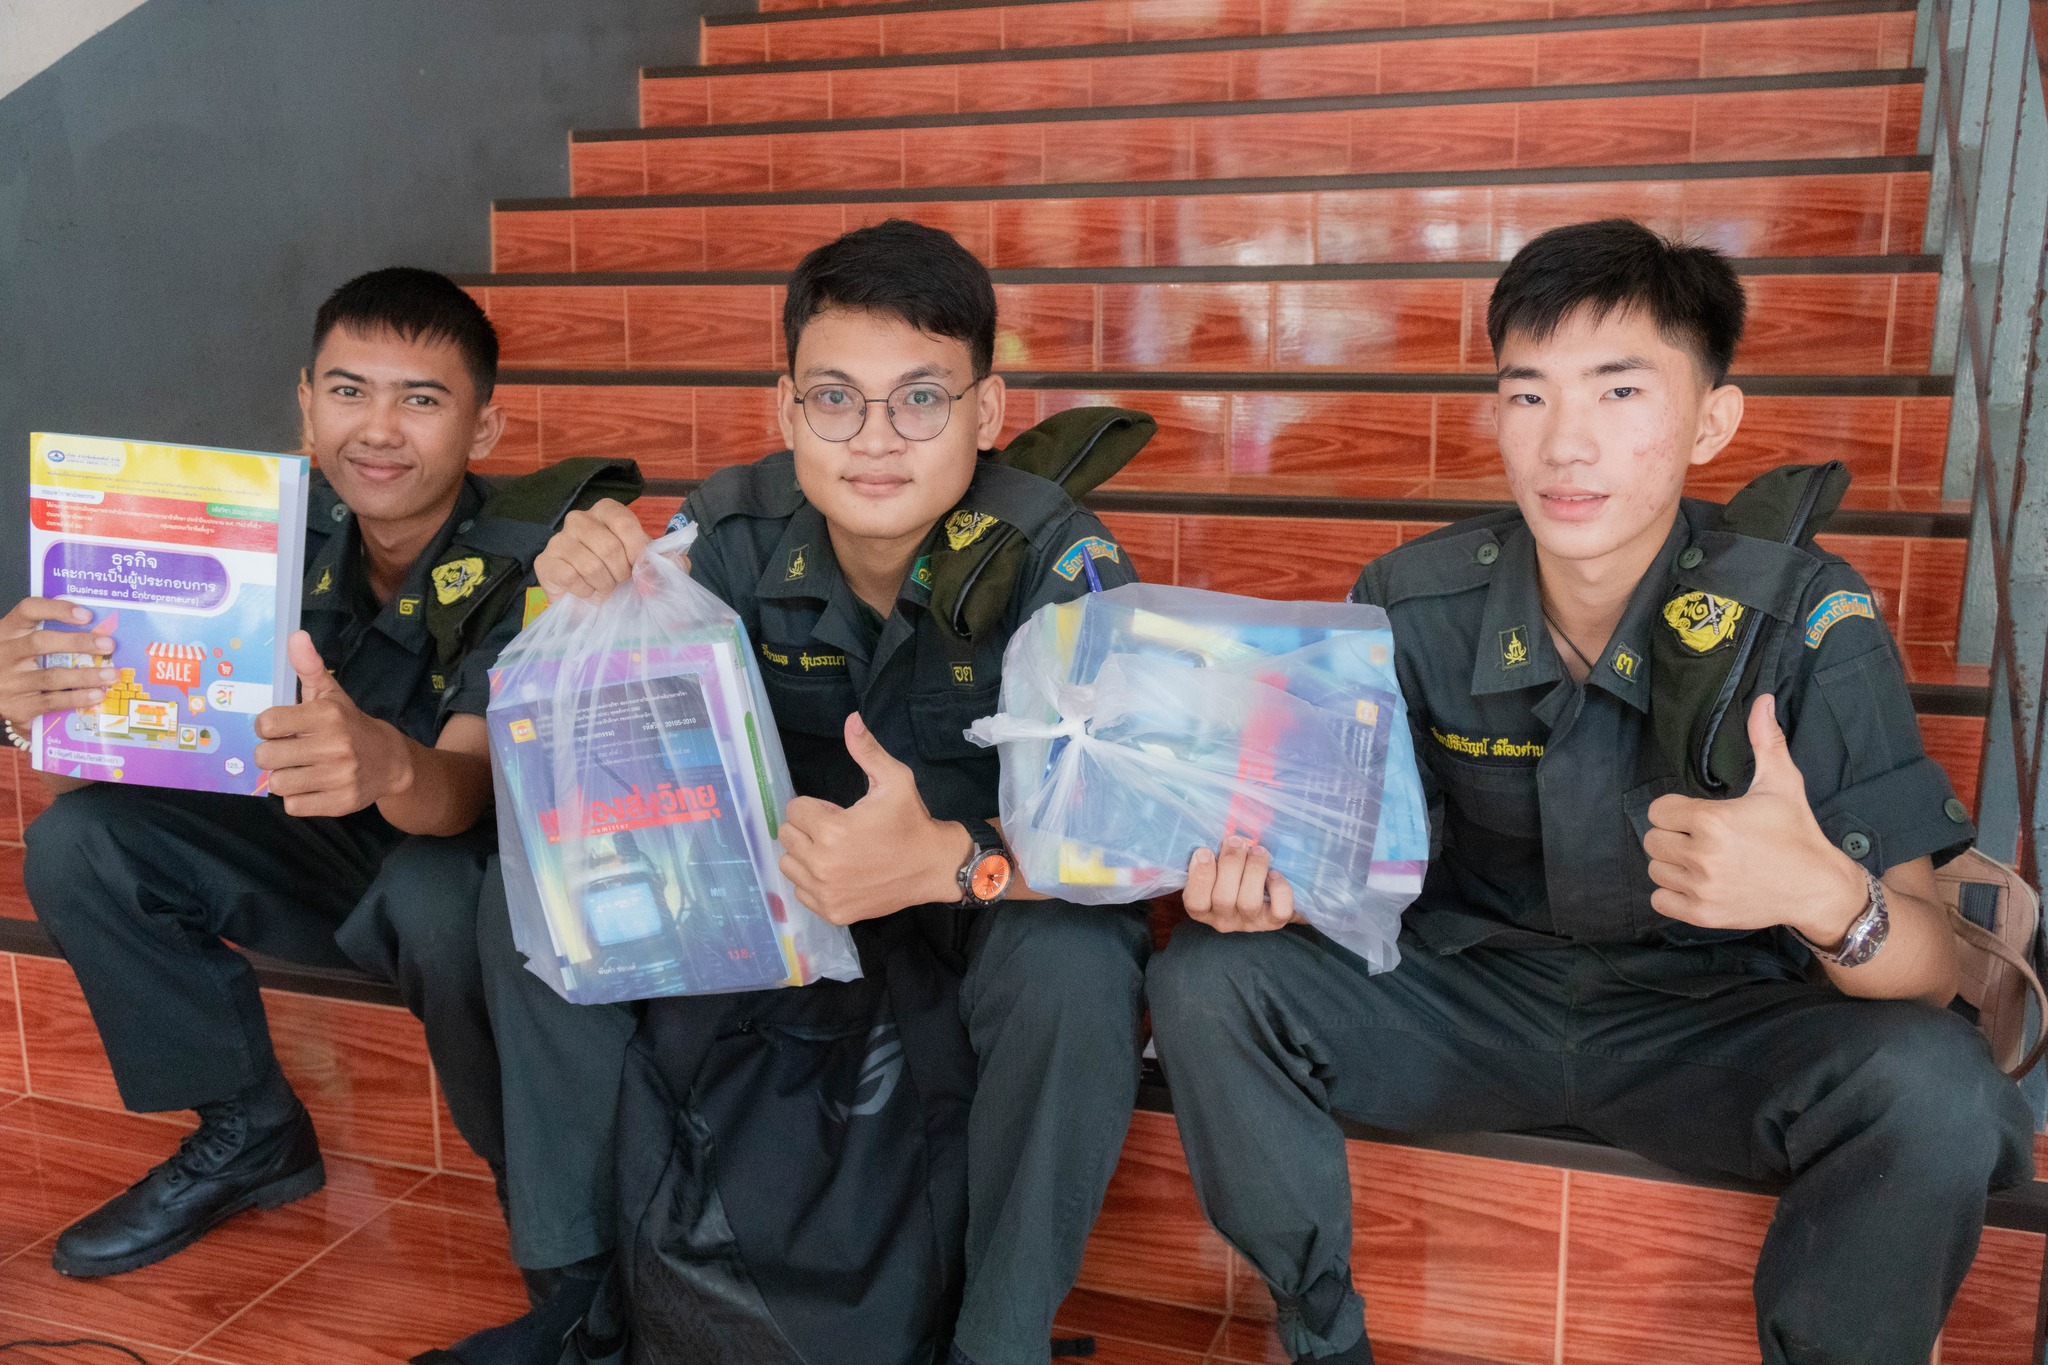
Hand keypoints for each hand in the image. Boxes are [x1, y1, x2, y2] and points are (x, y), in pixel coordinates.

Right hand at [0, 598, 117, 728]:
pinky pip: (52, 701)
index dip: (57, 608)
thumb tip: (96, 631)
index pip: (28, 610)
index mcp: (7, 632)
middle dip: (78, 642)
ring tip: (111, 674)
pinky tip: (97, 695)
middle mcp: (5, 654)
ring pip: (51, 676)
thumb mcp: (19, 643)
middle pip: (41, 643)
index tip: (86, 614)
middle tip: (108, 645)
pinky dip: (77, 698)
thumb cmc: (12, 664)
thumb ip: (48, 635)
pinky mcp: (17, 706)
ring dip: (86, 676)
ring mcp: (10, 682)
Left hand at [253, 631, 413, 816]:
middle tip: (289, 751)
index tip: (283, 728)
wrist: (391, 761)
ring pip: (277, 784)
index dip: (269, 727)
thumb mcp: (331, 694)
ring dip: (284, 778)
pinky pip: (293, 806)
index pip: (266, 724)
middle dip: (272, 754)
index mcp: (327, 715)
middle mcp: (334, 746)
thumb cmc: (349, 724)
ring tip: (300, 770)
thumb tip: (295, 635)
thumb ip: (309, 666)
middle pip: (266, 757)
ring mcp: (339, 776)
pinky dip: (297, 798)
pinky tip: (312, 786)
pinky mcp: (340, 802)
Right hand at [534, 500, 677, 600]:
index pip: (624, 522)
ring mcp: (559, 539)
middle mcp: (580, 519)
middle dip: (621, 574)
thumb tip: (669, 562)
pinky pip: (569, 576)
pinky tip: (586, 592)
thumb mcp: (657, 570)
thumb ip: (671, 562)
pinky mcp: (545, 562)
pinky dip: (585, 592)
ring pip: (589, 564)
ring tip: (604, 588)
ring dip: (604, 585)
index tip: (638, 568)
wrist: (599, 606)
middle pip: (608, 546)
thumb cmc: (627, 580)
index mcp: (608, 512)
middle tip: (620, 583)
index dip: (635, 551)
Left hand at [778, 712, 969, 925]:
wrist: (933, 867)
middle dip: (808, 829)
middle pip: (787, 836)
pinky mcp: (831, 911)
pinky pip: (800, 891)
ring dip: (806, 855)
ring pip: (789, 865)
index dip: (815, 807)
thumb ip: (867, 751)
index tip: (838, 813)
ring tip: (836, 852)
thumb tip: (851, 719)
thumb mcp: (894, 780)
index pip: (794, 809)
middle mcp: (822, 864)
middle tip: (838, 832)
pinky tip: (839, 874)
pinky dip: (813, 882)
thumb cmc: (911, 821)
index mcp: (832, 830)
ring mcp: (825, 892)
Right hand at [1183, 836, 1297, 932]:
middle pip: (1223, 898)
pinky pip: (1279, 910)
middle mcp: (1223, 919)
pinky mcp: (1273, 922)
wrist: (1265, 897)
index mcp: (1202, 907)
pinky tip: (1274, 873)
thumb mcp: (1215, 867)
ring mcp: (1249, 922)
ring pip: (1249, 902)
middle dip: (1231, 864)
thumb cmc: (1232, 874)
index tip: (1205, 850)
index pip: (1195, 901)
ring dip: (1254, 870)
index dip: (1200, 876)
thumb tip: (1220, 834)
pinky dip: (1279, 889)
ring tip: (1258, 851)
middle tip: (1236, 841)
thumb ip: (1212, 856)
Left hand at [1643, 694, 1866, 944]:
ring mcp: (1701, 888)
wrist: (1818, 887)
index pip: (1658, 811)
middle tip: (1699, 838)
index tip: (1696, 814)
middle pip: (1653, 840)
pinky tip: (1695, 883)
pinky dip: (1671, 893)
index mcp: (1712, 820)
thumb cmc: (1797, 832)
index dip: (1675, 810)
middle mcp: (1702, 855)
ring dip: (1671, 864)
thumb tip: (1762, 699)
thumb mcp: (1782, 784)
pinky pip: (1659, 900)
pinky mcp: (1703, 914)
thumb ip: (1765, 741)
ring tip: (1699, 859)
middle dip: (1672, 836)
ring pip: (1655, 870)